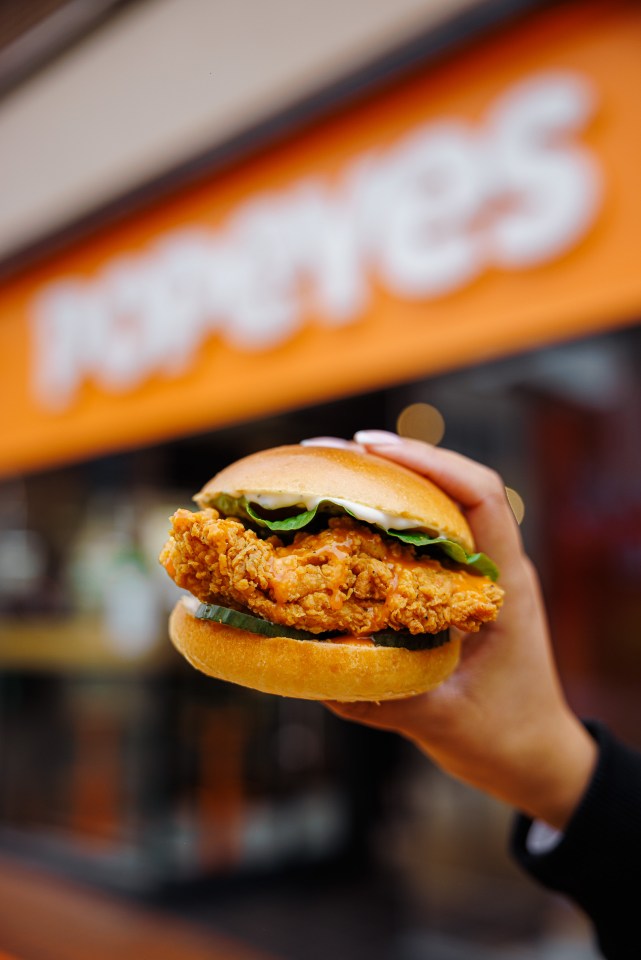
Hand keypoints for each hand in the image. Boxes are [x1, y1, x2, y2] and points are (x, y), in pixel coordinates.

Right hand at [302, 431, 596, 828]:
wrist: (534, 758)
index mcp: (506, 585)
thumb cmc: (504, 739)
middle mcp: (492, 570)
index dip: (430, 463)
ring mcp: (473, 581)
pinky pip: (416, 545)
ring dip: (382, 489)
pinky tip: (336, 529)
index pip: (481, 497)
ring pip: (432, 512)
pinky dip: (378, 528)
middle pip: (450, 490)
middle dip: (390, 463)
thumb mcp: (445, 722)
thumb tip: (318, 673)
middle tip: (324, 453)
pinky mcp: (453, 596)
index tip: (370, 448)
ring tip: (322, 476)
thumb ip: (388, 697)